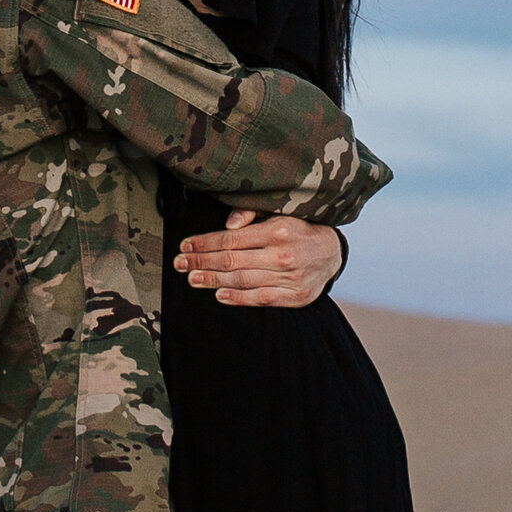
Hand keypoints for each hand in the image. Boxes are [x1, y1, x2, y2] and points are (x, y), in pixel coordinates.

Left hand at [173, 210, 344, 308]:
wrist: (332, 251)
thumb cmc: (299, 229)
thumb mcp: (278, 212)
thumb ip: (251, 213)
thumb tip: (228, 224)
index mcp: (277, 230)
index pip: (231, 238)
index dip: (204, 243)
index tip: (185, 246)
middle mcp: (283, 254)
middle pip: (232, 260)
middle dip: (201, 262)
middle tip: (180, 264)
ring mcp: (290, 278)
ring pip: (243, 280)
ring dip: (213, 281)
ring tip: (192, 279)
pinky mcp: (296, 296)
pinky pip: (261, 299)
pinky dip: (238, 298)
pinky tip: (219, 295)